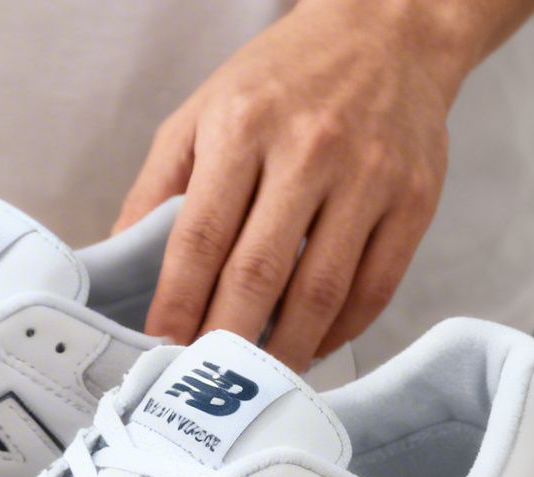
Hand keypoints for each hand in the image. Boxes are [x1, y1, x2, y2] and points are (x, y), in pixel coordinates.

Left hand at [115, 0, 486, 370]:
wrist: (389, 31)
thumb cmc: (284, 77)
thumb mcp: (202, 111)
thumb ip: (157, 185)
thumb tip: (118, 259)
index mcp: (243, 128)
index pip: (201, 237)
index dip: (178, 303)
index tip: (160, 349)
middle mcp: (308, 151)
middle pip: (258, 273)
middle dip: (226, 339)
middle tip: (208, 384)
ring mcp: (369, 177)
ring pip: (321, 292)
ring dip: (286, 350)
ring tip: (259, 380)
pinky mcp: (415, 199)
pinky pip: (375, 287)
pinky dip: (342, 331)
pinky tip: (314, 345)